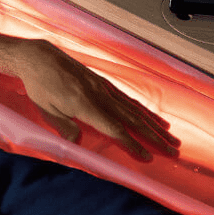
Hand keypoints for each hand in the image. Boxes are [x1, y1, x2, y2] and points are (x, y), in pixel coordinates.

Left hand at [12, 40, 179, 161]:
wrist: (39, 57)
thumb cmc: (39, 86)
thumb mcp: (46, 110)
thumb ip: (64, 127)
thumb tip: (79, 143)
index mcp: (86, 105)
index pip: (115, 129)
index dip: (133, 144)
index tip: (148, 157)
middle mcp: (100, 96)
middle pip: (133, 120)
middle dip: (155, 137)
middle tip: (174, 150)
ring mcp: (104, 88)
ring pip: (135, 109)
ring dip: (155, 125)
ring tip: (172, 137)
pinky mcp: (103, 83)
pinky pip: (128, 99)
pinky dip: (143, 110)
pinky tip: (153, 117)